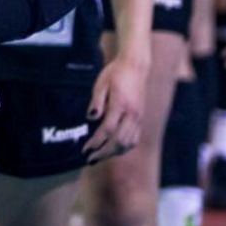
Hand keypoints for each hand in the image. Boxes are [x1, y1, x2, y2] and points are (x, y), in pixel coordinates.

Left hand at [82, 49, 147, 163]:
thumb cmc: (115, 74)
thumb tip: (90, 118)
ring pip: (129, 143)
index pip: (107, 130)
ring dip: (114, 153)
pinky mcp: (141, 119)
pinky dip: (124, 147)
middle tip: (90, 158)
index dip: (95, 142)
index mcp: (120, 105)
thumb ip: (96, 102)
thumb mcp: (100, 84)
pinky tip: (113, 148)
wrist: (135, 66)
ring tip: (100, 155)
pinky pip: (134, 139)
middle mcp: (132, 114)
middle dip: (104, 153)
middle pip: (119, 141)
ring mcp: (138, 118)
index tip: (85, 149)